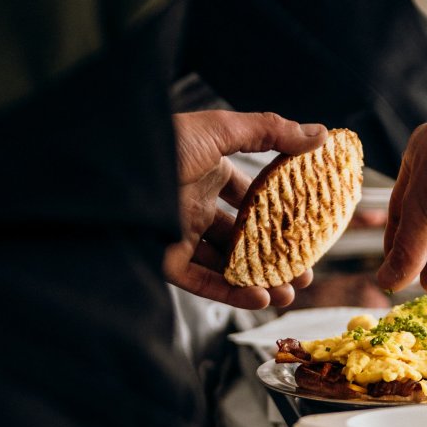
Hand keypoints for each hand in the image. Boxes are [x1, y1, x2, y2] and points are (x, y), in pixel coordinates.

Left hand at [165, 110, 327, 308]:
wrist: (108, 172)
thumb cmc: (159, 143)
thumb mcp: (220, 129)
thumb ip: (269, 131)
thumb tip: (318, 134)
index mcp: (208, 173)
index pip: (251, 198)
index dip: (280, 215)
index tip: (306, 229)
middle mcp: (196, 205)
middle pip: (244, 238)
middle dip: (276, 256)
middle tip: (304, 270)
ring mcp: (182, 234)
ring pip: (228, 266)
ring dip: (261, 280)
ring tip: (289, 291)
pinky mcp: (166, 261)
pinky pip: (204, 283)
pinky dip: (233, 294)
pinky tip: (261, 297)